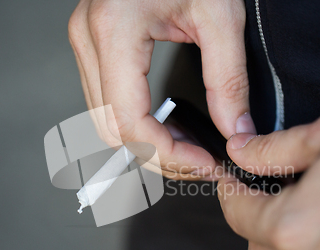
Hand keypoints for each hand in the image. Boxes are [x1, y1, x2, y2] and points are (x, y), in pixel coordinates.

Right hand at [69, 0, 255, 178]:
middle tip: (199, 163)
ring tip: (188, 148)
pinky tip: (168, 126)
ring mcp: (85, 41)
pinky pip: (107, 102)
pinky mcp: (93, 44)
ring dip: (147, 144)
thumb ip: (228, 79)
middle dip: (157, 157)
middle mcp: (88, 39)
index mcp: (114, 29)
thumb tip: (235, 131)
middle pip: (112, 131)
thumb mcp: (220, 14)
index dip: (168, 155)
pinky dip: (138, 124)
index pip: (130, 123)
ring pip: (105, 121)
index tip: (204, 164)